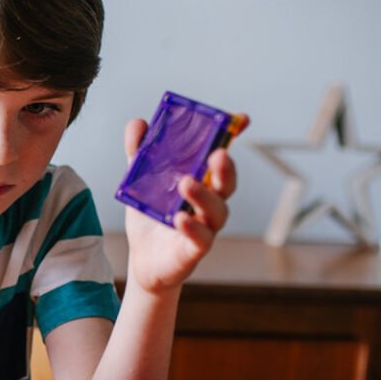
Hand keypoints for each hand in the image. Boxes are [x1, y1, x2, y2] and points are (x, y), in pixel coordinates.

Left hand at [121, 117, 236, 292]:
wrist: (144, 261)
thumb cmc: (153, 219)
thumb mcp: (141, 182)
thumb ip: (139, 153)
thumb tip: (138, 123)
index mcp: (202, 181)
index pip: (221, 157)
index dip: (233, 138)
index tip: (242, 118)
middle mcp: (209, 203)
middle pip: (226, 183)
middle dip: (225, 168)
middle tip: (217, 154)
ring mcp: (205, 227)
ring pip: (217, 211)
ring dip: (204, 196)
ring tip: (186, 183)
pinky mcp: (194, 250)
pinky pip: (201, 239)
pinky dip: (193, 227)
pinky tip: (181, 218)